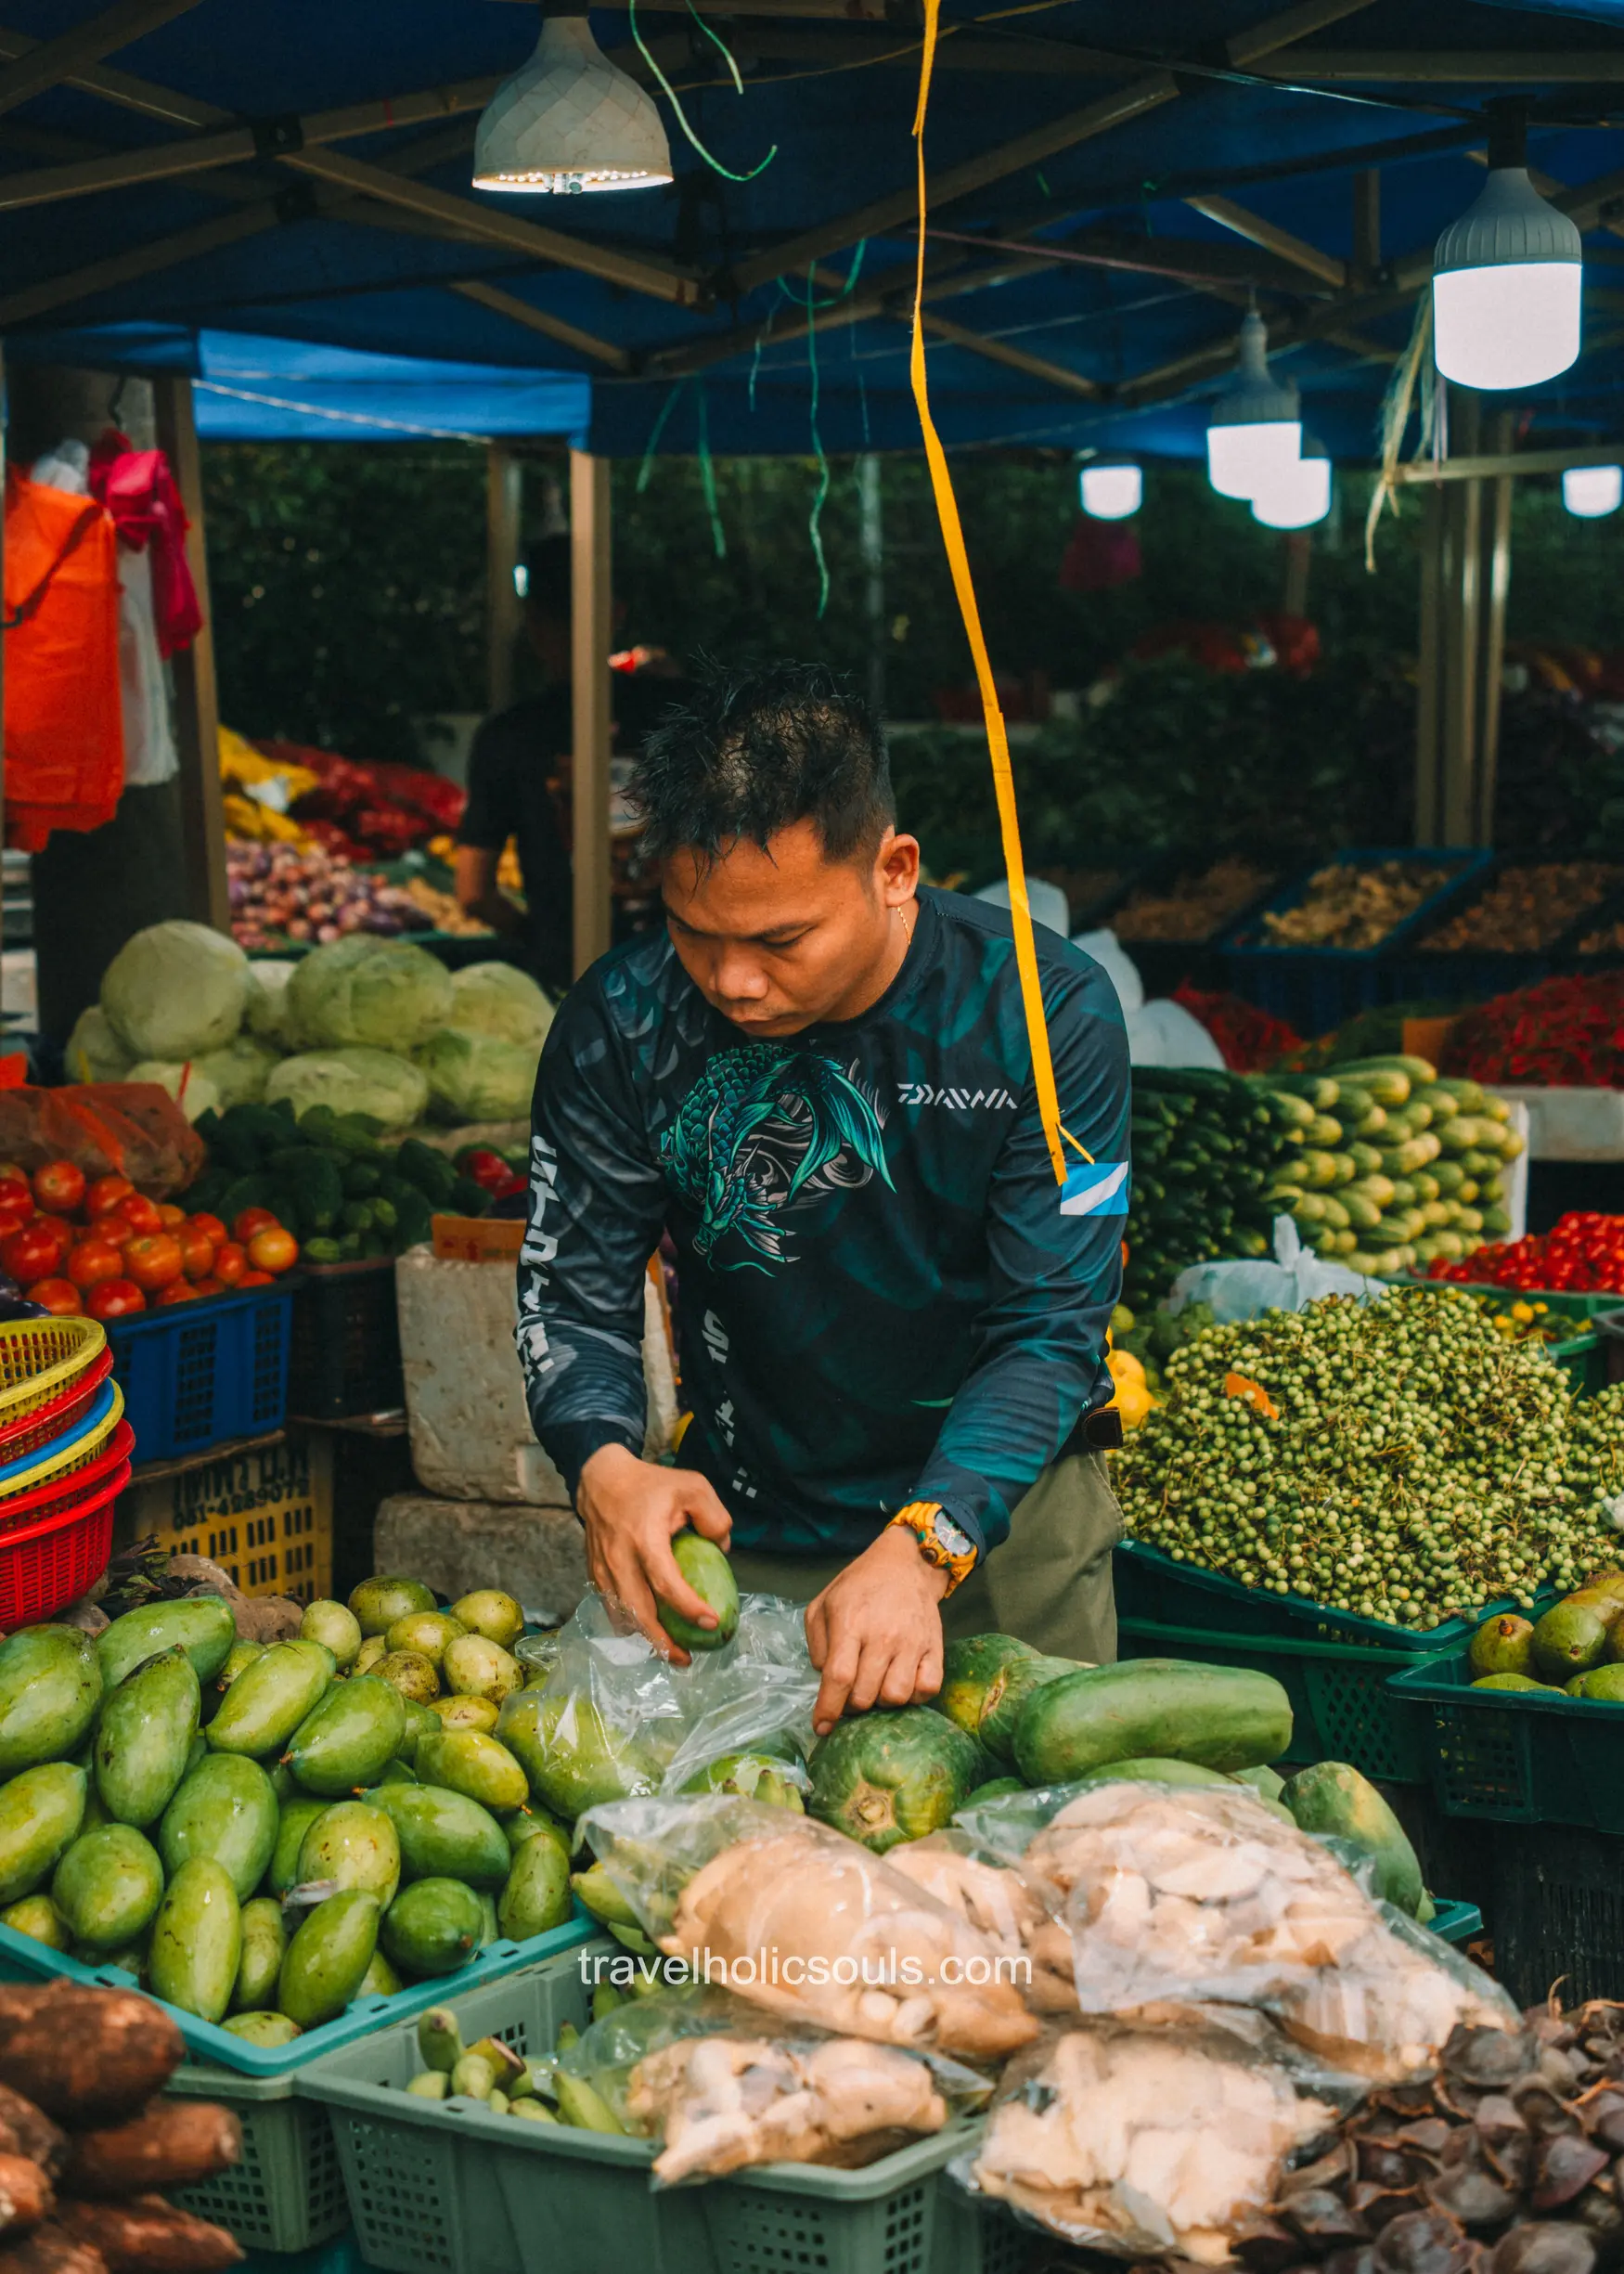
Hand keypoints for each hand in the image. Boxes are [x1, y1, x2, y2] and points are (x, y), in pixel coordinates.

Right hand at [577, 1445, 731, 1664]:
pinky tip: (648, 1632)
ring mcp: (603, 1570)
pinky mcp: (595, 1574)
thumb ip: (714, 1518)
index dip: (689, 1607)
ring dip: (644, 1640)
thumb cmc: (652, 1485)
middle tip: (686, 1659)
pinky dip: (630, 1626)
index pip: (666, 1582)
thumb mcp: (693, 1487)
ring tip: (669, 1653)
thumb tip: (722, 1550)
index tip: (712, 1621)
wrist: (602, 1479)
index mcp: (645, 1538)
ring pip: (621, 1616)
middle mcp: (620, 1559)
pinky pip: (611, 1609)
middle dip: (662, 1642)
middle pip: (638, 1612)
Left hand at [805, 1528, 948, 1736]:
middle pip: (865, 1695)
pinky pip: (928, 1690)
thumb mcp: (823, 1605)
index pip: (839, 1678)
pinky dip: (913, 1697)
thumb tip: (825, 1679)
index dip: (827, 1710)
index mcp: (851, 1623)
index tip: (821, 1728)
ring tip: (874, 1687)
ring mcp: (912, 1643)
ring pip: (896, 1698)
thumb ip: (817, 1645)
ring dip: (881, 1702)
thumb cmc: (859, 1587)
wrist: (905, 1564)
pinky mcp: (935, 1648)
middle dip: (850, 1707)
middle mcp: (883, 1636)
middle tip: (848, 1696)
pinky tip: (900, 1683)